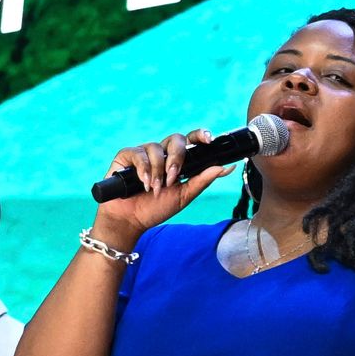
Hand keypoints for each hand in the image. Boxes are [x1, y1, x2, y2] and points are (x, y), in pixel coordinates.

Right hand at [91, 129, 234, 238]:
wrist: (132, 220)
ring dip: (158, 170)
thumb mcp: (184, 195)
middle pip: (175, 139)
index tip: (209, 140)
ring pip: (156, 147)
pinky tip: (143, 182)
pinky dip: (143, 168)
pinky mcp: (127, 156)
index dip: (200, 135)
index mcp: (178, 160)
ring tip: (155, 188)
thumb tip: (227, 168)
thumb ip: (203, 180)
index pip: (191, 140)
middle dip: (176, 157)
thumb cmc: (157, 208)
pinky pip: (138, 153)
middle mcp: (162, 153)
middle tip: (174, 177)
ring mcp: (144, 153)